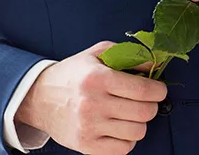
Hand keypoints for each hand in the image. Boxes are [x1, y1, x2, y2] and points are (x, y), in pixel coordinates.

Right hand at [15, 42, 167, 154]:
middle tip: (146, 102)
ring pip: (137, 132)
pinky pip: (123, 149)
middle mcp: (93, 104)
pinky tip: (119, 128)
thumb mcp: (97, 54)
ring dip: (139, 123)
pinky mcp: (86, 145)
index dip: (159, 90)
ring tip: (130, 114)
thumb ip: (128, 54)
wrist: (39, 98)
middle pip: (144, 113)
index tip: (158, 90)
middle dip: (152, 106)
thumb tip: (154, 66)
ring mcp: (89, 127)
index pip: (143, 90)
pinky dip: (127, 140)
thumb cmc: (73, 75)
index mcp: (97, 78)